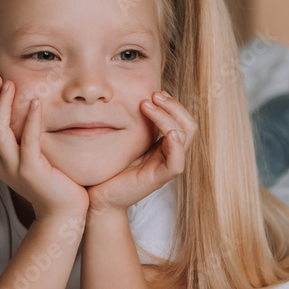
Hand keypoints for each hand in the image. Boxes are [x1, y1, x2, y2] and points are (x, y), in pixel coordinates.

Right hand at [0, 75, 88, 220]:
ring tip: (9, 84)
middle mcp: (1, 163)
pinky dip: (29, 120)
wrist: (64, 212)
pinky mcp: (31, 172)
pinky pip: (27, 142)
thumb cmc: (53, 182)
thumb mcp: (33, 157)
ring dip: (2, 105)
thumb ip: (24, 139)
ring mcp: (14, 168)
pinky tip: (35, 103)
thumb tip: (26, 113)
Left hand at [86, 91, 196, 214]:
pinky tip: (168, 133)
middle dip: (174, 106)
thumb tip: (127, 95)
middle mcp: (169, 154)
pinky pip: (176, 162)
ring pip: (184, 137)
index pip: (182, 120)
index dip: (173, 104)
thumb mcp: (124, 140)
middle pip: (189, 125)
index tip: (154, 92)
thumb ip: (132, 123)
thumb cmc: (110, 167)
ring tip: (147, 105)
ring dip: (168, 117)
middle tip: (154, 95)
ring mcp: (165, 166)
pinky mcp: (158, 179)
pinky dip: (176, 146)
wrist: (99, 196)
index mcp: (164, 145)